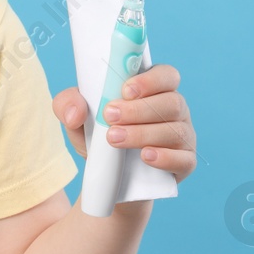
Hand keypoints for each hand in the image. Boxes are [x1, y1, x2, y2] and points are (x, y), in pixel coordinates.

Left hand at [53, 64, 196, 183]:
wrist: (107, 178)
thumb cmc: (97, 137)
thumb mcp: (77, 119)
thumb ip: (68, 104)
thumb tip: (75, 111)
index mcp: (155, 90)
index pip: (165, 75)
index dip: (149, 80)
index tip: (124, 89)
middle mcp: (174, 110)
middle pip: (171, 102)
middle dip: (139, 110)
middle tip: (109, 116)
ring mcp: (183, 137)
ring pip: (175, 130)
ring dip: (143, 133)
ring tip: (114, 139)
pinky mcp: (185, 163)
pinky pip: (184, 159)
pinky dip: (165, 157)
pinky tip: (145, 156)